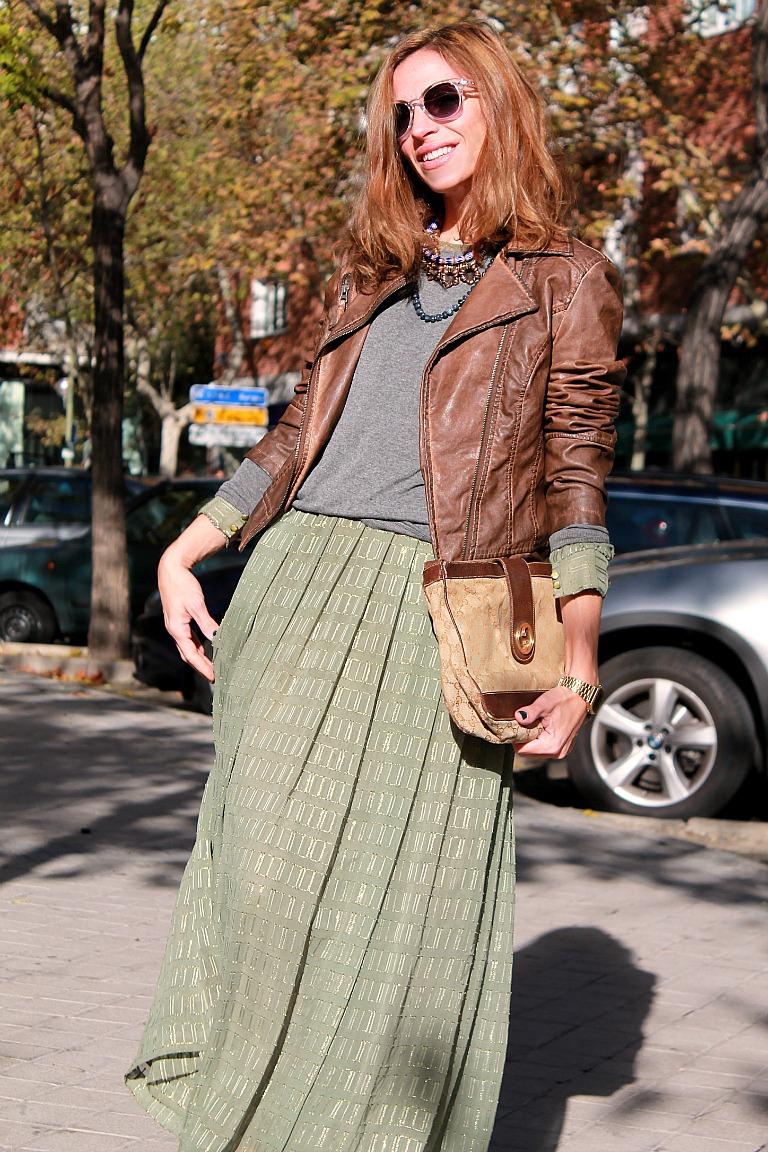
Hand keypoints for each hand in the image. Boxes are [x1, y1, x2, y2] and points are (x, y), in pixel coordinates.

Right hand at [158, 554, 219, 682]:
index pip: (191, 654)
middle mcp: (174, 630)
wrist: (170, 570)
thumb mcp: (196, 604)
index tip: (214, 677)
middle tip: (216, 676)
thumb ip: (206, 622)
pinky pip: (188, 639)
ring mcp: (175, 626)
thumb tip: (217, 638)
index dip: (203, 667)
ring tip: (213, 666)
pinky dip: (197, 647)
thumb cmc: (183, 585)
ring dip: (199, 658)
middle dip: (201, 666)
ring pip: (188, 648)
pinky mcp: (178, 620)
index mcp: (177, 629)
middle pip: (188, 655)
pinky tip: (207, 649)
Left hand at [512, 685, 589, 758]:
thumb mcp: (544, 703)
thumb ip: (530, 712)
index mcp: (552, 745)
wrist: (581, 696)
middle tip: (525, 723)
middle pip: (529, 752)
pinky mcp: (563, 746)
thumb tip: (518, 717)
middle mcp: (558, 752)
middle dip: (523, 739)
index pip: (523, 751)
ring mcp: (561, 750)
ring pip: (536, 751)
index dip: (516, 739)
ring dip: (531, 739)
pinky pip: (544, 748)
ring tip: (534, 723)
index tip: (515, 726)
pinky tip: (541, 727)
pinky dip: (539, 739)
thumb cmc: (565, 699)